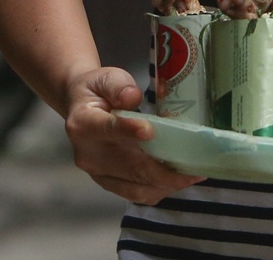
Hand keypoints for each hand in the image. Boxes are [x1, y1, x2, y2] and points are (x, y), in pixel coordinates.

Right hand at [62, 66, 205, 204]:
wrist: (80, 107)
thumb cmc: (97, 90)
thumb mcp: (106, 77)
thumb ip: (119, 86)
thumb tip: (132, 97)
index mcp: (84, 123)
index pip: (107, 128)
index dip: (128, 131)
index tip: (150, 131)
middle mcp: (88, 154)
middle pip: (129, 167)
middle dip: (163, 171)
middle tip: (193, 169)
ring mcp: (97, 173)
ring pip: (136, 188)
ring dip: (166, 184)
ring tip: (192, 175)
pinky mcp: (108, 183)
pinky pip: (136, 194)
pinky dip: (159, 189)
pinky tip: (177, 179)